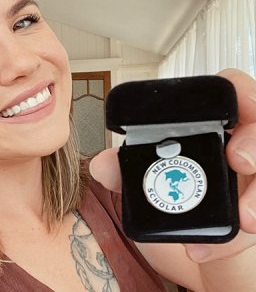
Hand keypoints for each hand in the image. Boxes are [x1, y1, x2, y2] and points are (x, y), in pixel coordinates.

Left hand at [90, 68, 255, 262]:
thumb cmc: (175, 199)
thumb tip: (101, 163)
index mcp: (209, 127)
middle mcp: (237, 146)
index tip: (238, 106)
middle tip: (240, 160)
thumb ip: (124, 171)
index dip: (240, 92)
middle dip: (254, 141)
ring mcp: (253, 178)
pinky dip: (237, 240)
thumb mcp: (148, 183)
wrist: (194, 242)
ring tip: (246, 221)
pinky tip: (206, 249)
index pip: (232, 92)